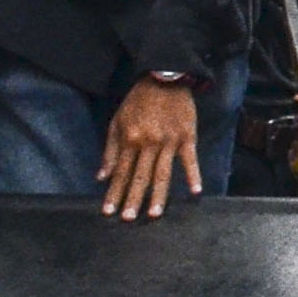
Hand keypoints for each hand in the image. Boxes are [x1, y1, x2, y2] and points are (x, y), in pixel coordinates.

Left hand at [99, 78, 203, 219]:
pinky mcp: (187, 136)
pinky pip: (190, 159)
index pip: (121, 172)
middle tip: (129, 219)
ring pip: (163, 173)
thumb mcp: (117, 122)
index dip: (114, 193)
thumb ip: (110, 151)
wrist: (164, 77)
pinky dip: (193, 175)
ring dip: (158, 195)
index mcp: (130, 139)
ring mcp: (170, 141)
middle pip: (140, 177)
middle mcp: (149, 143)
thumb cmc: (138, 101)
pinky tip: (195, 191)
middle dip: (133, 199)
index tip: (108, 211)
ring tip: (154, 214)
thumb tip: (102, 176)